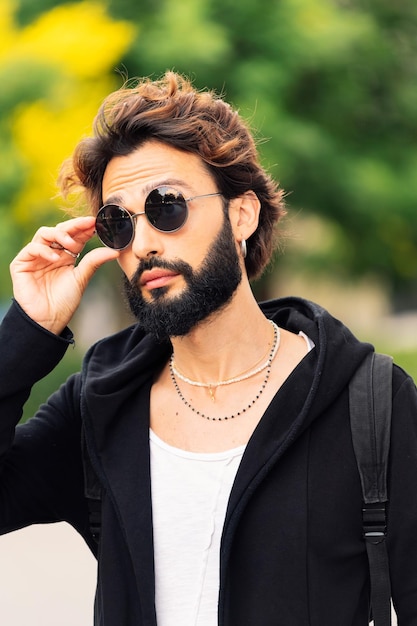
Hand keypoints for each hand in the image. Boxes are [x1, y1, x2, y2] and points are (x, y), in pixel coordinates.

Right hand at [10, 216, 119, 333]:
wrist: (48, 320)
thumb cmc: (64, 302)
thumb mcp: (81, 278)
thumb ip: (94, 262)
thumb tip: (114, 251)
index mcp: (65, 256)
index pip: (75, 236)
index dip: (84, 228)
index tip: (97, 223)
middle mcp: (50, 253)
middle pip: (60, 231)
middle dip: (74, 226)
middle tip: (88, 225)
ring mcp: (36, 257)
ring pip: (44, 234)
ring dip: (60, 235)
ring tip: (71, 244)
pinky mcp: (22, 264)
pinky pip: (32, 248)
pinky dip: (44, 250)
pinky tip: (56, 258)